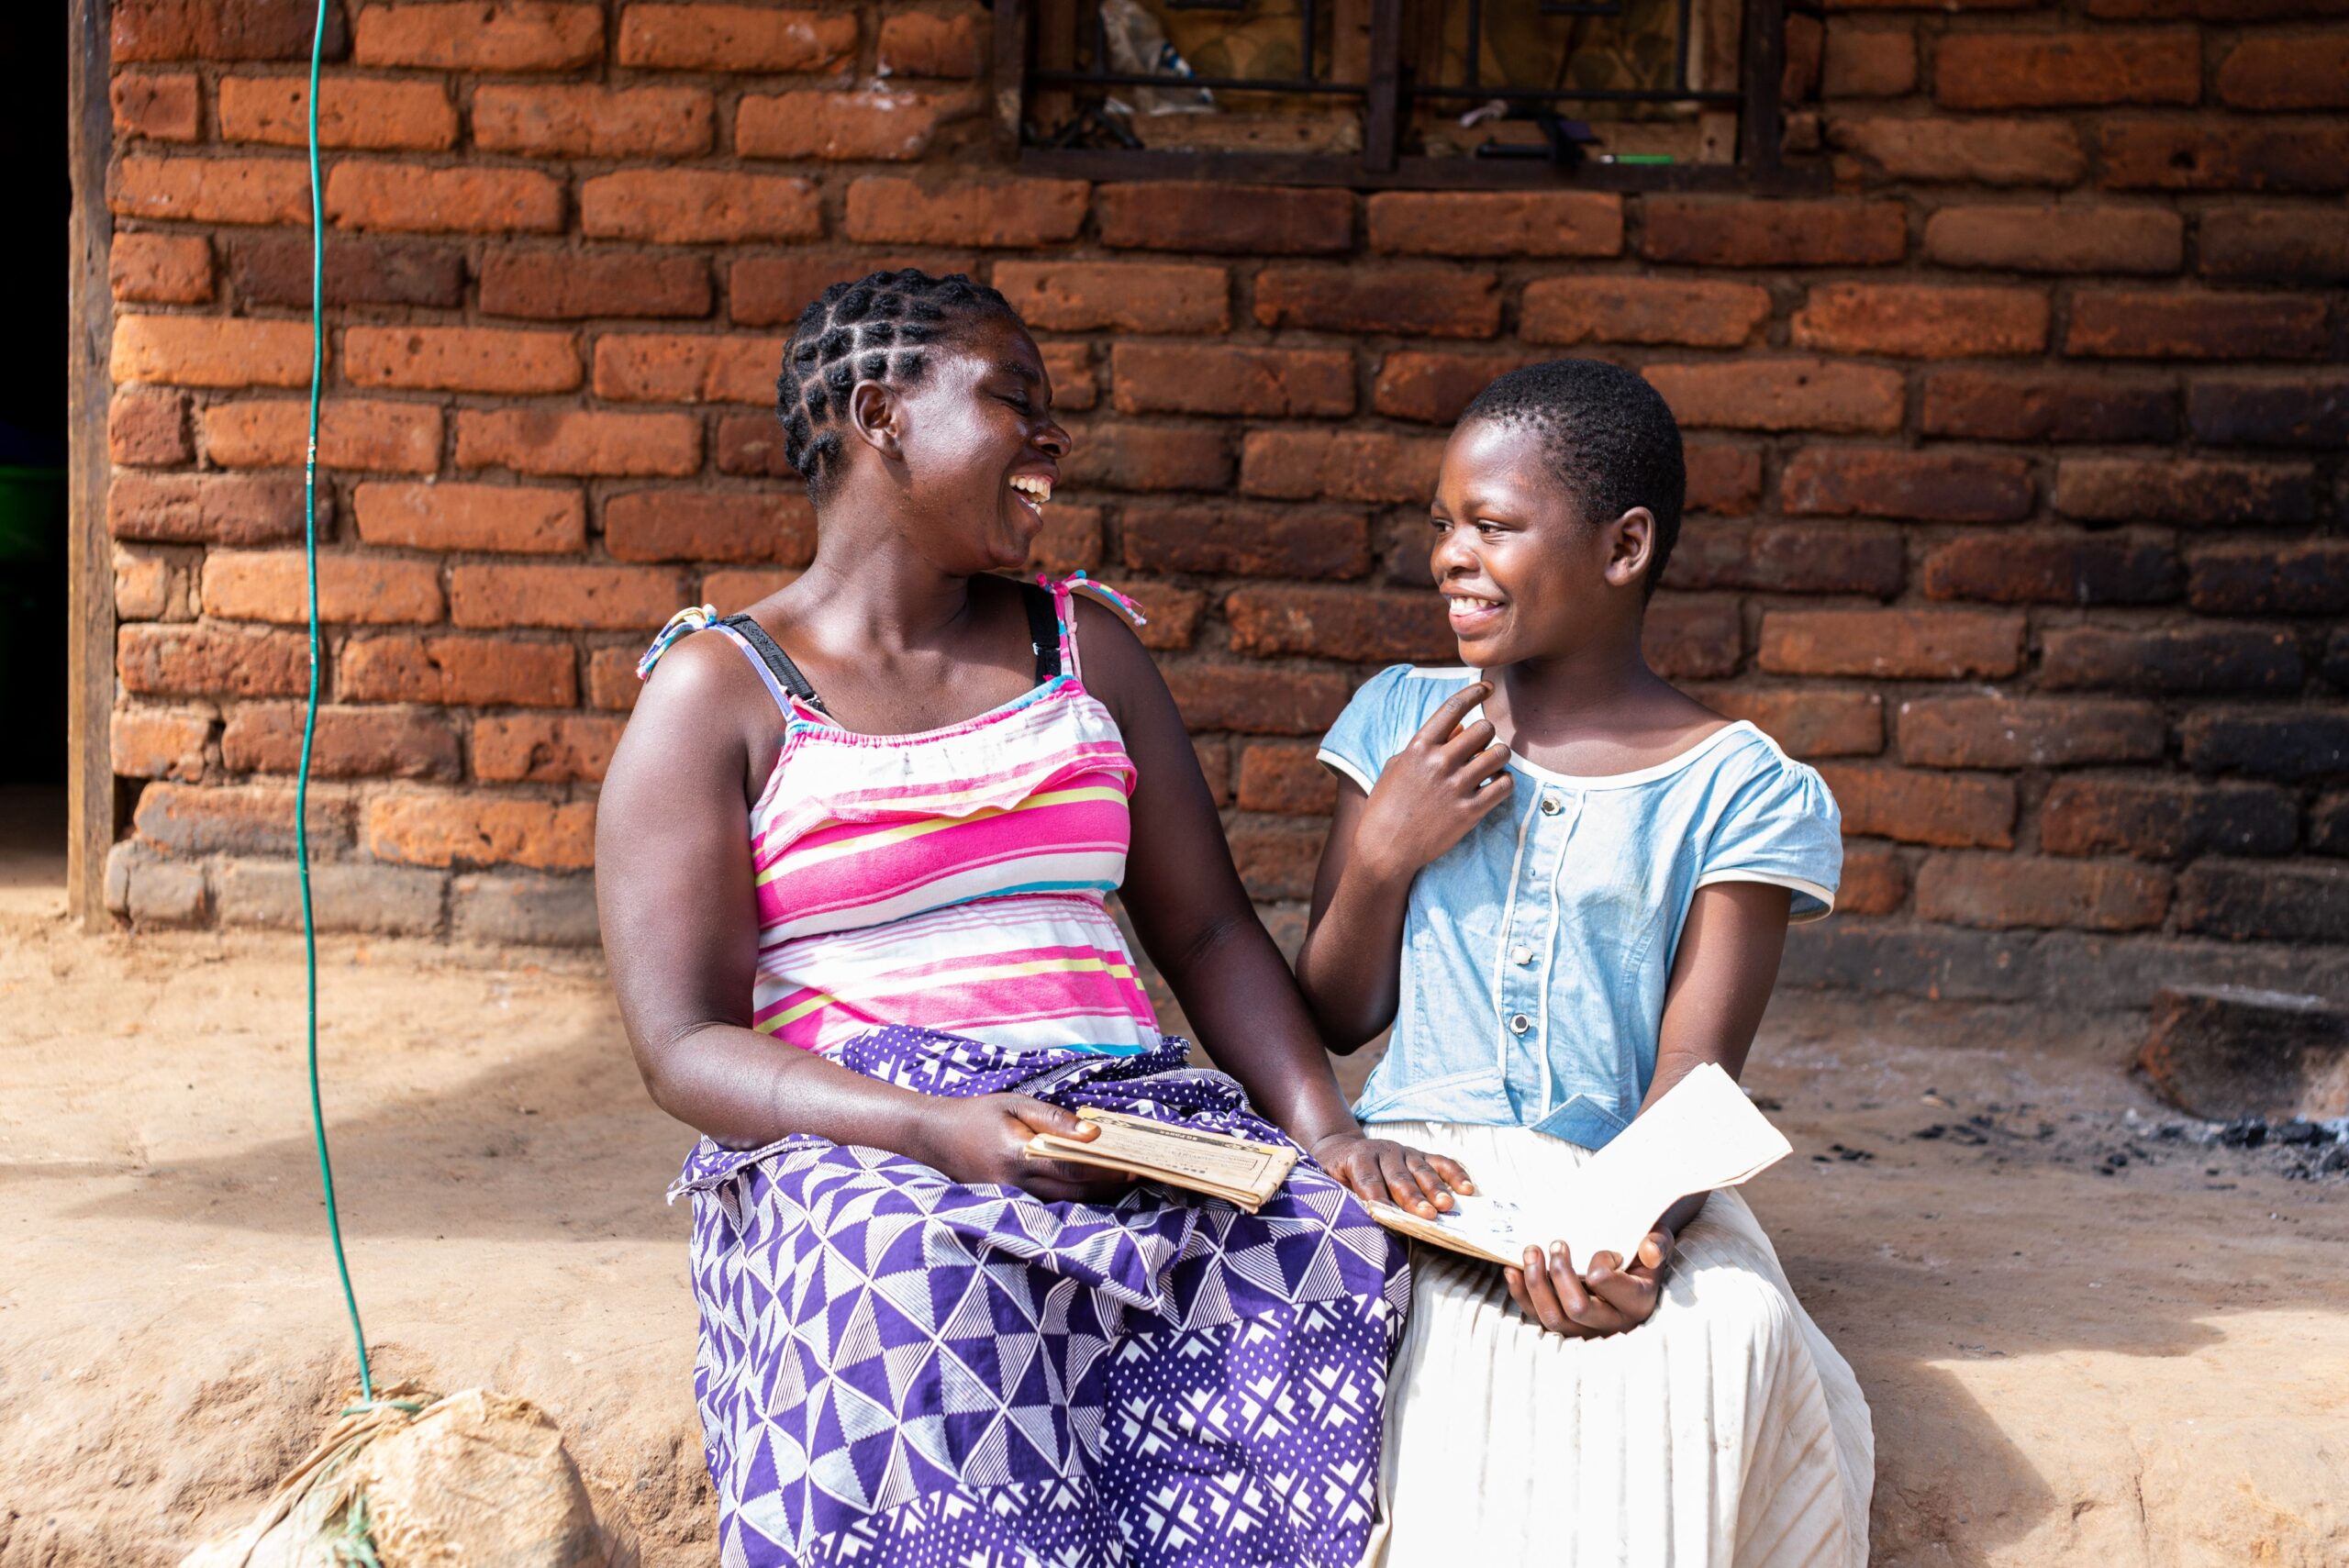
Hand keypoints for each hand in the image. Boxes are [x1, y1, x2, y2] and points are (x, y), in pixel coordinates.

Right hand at [916, 1094, 1140, 1204]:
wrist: (934, 1138)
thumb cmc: (977, 1115)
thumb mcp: (1014, 1104)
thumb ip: (1053, 1119)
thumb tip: (1093, 1132)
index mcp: (1017, 1155)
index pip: (1072, 1168)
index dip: (1106, 1169)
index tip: (1134, 1164)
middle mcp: (1015, 1185)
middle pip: (1075, 1192)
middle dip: (1110, 1185)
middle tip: (1138, 1173)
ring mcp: (1011, 1200)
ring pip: (1066, 1203)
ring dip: (1096, 1194)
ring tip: (1123, 1180)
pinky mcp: (1010, 1206)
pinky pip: (1051, 1205)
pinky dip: (1075, 1197)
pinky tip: (1093, 1187)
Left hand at [1309, 1130, 1474, 1217]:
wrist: (1341, 1148)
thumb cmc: (1336, 1174)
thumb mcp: (1330, 1183)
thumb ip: (1343, 1198)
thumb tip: (1354, 1221)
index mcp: (1358, 1159)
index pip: (1369, 1181)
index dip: (1378, 1198)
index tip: (1388, 1216)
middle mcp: (1383, 1152)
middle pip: (1399, 1177)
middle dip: (1413, 1197)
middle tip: (1427, 1215)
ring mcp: (1404, 1151)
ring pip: (1421, 1170)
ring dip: (1435, 1188)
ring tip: (1446, 1205)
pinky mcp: (1419, 1154)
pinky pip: (1440, 1162)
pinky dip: (1454, 1173)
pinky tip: (1467, 1188)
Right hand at [1356, 683, 1514, 884]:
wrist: (1384, 850)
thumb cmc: (1386, 806)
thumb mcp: (1398, 767)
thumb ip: (1427, 745)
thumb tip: (1459, 728)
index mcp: (1419, 747)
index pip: (1454, 707)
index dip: (1475, 692)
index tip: (1487, 688)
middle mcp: (1439, 763)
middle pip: (1484, 729)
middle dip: (1487, 734)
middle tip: (1481, 745)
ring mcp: (1456, 787)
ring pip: (1499, 754)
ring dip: (1499, 756)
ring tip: (1491, 765)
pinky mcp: (1470, 812)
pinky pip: (1504, 785)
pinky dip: (1504, 782)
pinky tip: (1495, 785)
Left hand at [1503, 1226, 1673, 1337]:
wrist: (1633, 1270)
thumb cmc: (1643, 1255)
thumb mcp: (1658, 1245)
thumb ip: (1659, 1243)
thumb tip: (1650, 1249)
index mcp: (1637, 1303)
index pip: (1607, 1287)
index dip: (1599, 1263)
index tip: (1603, 1251)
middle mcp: (1611, 1324)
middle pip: (1577, 1309)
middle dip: (1559, 1273)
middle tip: (1556, 1244)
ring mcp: (1585, 1330)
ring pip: (1552, 1319)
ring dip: (1535, 1283)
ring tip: (1530, 1251)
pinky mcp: (1564, 1326)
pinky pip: (1536, 1317)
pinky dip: (1520, 1294)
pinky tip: (1512, 1270)